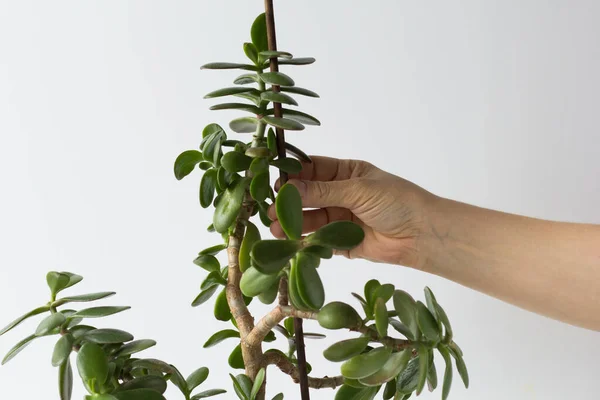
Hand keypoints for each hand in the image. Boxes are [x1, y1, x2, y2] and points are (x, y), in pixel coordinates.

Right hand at [268, 156, 435, 267]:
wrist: (422, 234)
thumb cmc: (396, 202)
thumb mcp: (358, 190)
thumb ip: (323, 191)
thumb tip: (289, 188)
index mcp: (346, 173)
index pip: (313, 169)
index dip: (293, 175)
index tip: (275, 182)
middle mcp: (341, 194)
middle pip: (308, 196)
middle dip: (290, 202)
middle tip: (272, 209)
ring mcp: (341, 218)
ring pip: (311, 218)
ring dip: (294, 223)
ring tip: (276, 228)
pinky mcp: (342, 242)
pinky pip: (319, 240)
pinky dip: (306, 241)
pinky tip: (291, 242)